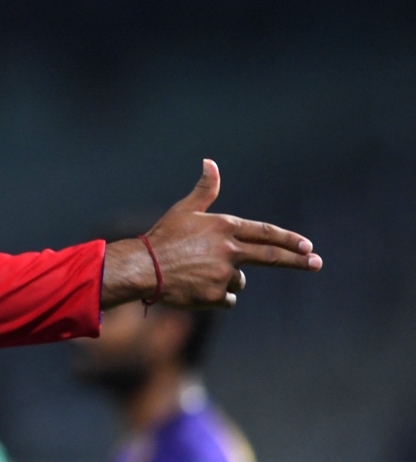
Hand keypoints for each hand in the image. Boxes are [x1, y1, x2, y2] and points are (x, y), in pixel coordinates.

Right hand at [101, 160, 321, 308]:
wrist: (144, 267)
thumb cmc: (163, 236)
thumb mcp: (184, 210)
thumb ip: (205, 189)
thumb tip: (210, 162)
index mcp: (225, 227)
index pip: (266, 233)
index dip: (289, 239)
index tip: (307, 245)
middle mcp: (229, 250)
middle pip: (271, 257)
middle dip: (298, 260)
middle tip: (317, 262)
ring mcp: (224, 274)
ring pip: (239, 281)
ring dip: (227, 280)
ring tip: (199, 274)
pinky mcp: (215, 295)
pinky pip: (227, 300)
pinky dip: (217, 296)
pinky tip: (198, 289)